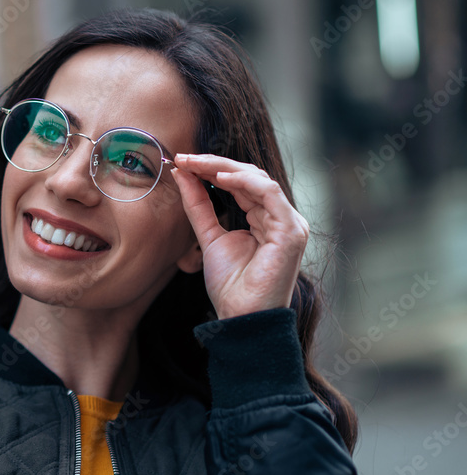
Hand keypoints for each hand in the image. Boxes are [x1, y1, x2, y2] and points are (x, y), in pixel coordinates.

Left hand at [170, 154, 307, 319]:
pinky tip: (219, 177)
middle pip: (250, 177)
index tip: (182, 161)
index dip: (211, 169)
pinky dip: (243, 181)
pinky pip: (268, 193)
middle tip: (185, 157)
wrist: (241, 317)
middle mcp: (281, 218)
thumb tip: (182, 172)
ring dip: (224, 167)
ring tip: (196, 163)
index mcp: (266, 219)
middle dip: (214, 164)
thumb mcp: (207, 236)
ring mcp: (290, 223)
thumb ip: (198, 205)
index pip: (241, 183)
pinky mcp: (291, 231)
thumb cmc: (229, 284)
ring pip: (258, 179)